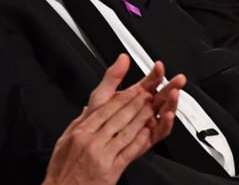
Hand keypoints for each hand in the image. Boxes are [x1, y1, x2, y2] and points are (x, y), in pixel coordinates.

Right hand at [43, 54, 184, 184]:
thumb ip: (79, 122)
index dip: (124, 97)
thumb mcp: (64, 141)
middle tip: (149, 94)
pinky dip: (139, 141)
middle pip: (119, 116)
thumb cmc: (62, 172)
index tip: (135, 89)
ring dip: (143, 118)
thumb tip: (89, 107)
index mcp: (81, 132)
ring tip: (153, 108)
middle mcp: (92, 141)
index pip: (106, 109)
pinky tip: (148, 132)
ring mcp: (102, 155)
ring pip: (127, 131)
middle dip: (137, 103)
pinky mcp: (111, 171)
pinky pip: (129, 152)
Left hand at [87, 54, 185, 145]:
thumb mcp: (100, 97)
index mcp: (135, 96)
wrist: (87, 151)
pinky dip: (166, 123)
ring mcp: (147, 123)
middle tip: (178, 80)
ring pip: (165, 112)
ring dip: (172, 103)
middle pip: (163, 95)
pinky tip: (167, 116)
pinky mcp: (148, 140)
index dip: (157, 74)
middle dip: (172, 86)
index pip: (151, 81)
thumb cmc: (93, 125)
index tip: (159, 66)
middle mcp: (144, 109)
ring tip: (174, 95)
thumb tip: (123, 58)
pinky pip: (161, 131)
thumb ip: (112, 77)